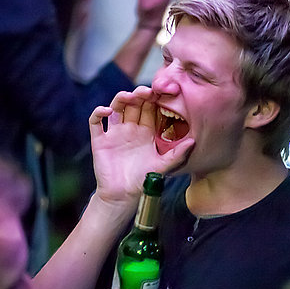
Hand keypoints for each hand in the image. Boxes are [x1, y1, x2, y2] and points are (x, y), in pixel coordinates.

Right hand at [89, 86, 192, 203]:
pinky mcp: (100, 140)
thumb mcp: (163, 166)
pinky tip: (107, 111)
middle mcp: (131, 128)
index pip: (150, 108)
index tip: (162, 93)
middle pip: (134, 103)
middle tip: (148, 91)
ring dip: (121, 98)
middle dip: (140, 94)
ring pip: (116, 107)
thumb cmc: (143, 181)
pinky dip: (99, 112)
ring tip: (129, 97)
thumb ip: (177, 154)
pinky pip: (96, 121)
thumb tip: (193, 141)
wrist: (123, 196)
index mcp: (147, 131)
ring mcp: (114, 132)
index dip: (154, 99)